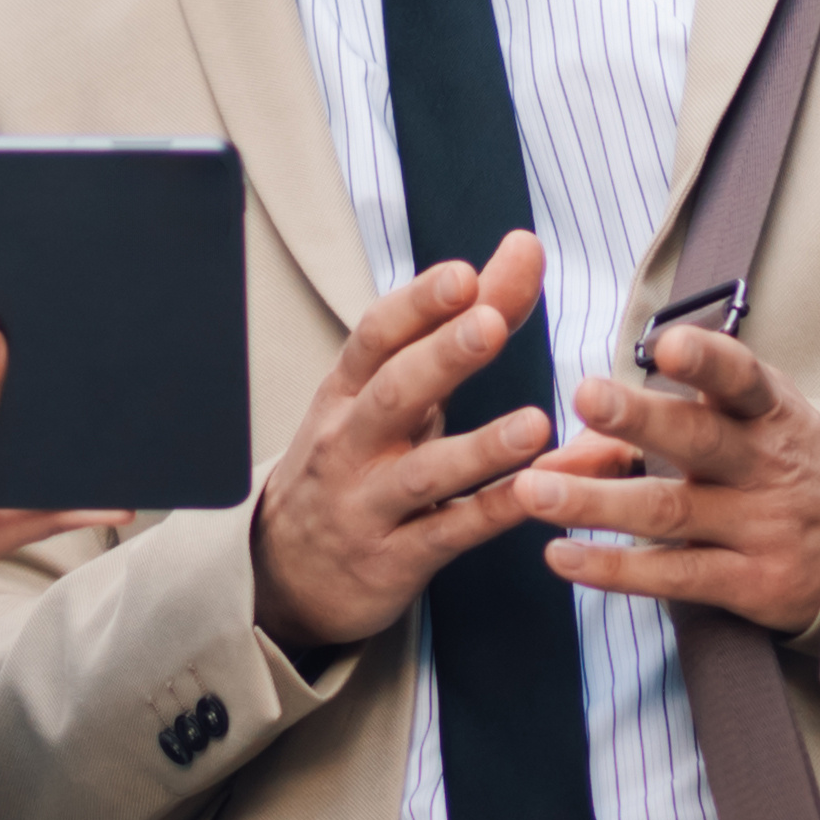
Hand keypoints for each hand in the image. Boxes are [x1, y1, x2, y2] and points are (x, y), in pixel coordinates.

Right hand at [248, 231, 552, 661]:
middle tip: (488, 321)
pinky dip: (491, 513)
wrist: (285, 571)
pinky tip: (534, 495)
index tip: (464, 273)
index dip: (419, 304)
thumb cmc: (354, 461)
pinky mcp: (395, 559)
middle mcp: (350, 443)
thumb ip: (464, 321)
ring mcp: (369, 504)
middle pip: (393, 392)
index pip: (376, 336)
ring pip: (423, 472)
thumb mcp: (391, 392)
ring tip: (534, 424)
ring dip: (479, 447)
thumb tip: (522, 248)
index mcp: (347, 392)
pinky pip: (447, 533)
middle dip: (441, 356)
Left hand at [521, 321, 819, 633]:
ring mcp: (761, 526)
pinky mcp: (753, 582)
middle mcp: (765, 465)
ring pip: (671, 512)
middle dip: (639, 418)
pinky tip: (562, 557)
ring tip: (533, 491)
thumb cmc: (771, 466)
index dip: (706, 361)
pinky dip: (615, 569)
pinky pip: (676, 576)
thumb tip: (548, 455)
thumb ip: (638, 432)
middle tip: (585, 396)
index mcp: (765, 411)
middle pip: (699, 440)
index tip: (667, 347)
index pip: (740, 378)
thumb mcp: (733, 427)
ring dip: (596, 502)